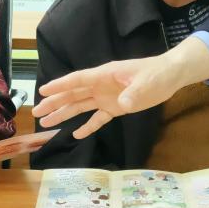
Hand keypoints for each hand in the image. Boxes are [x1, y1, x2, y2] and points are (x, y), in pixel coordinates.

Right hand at [32, 37, 208, 138]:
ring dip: (64, 114)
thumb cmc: (157, 73)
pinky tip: (76, 134)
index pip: (77, 80)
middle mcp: (101, 86)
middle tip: (37, 111)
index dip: (60, 86)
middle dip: (54, 103)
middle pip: (73, 94)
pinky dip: (88, 126)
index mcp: (104, 75)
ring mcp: (107, 97)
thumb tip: (122, 103)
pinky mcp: (116, 107)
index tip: (43, 91)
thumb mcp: (147, 82)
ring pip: (80, 106)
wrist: (171, 76)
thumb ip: (133, 92)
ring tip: (46, 122)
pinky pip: (98, 118)